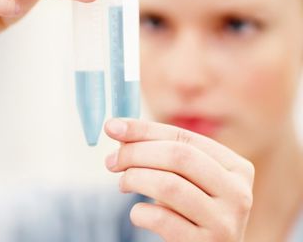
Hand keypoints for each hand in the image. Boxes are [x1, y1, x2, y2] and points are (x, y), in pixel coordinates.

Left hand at [105, 118, 253, 241]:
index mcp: (236, 166)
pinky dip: (141, 212)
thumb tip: (117, 129)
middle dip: (136, 153)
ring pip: (169, 185)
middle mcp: (238, 192)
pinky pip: (163, 219)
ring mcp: (226, 222)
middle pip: (178, 156)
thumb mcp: (184, 177)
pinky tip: (138, 212)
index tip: (112, 128)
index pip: (183, 136)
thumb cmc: (191, 209)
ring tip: (123, 183)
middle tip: (111, 160)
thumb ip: (158, 150)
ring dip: (135, 179)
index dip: (143, 129)